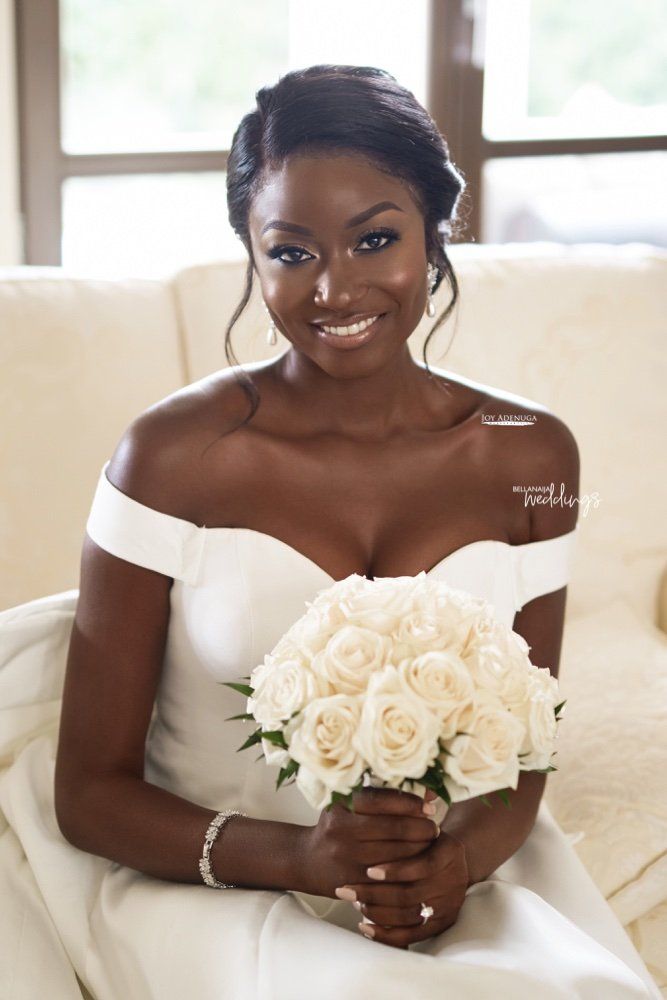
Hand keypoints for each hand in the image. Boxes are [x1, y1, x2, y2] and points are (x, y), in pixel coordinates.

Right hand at [300, 786, 440, 898]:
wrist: (306, 859)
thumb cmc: (337, 826)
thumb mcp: (351, 805)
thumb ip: (385, 797)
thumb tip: (428, 790)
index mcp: (342, 806)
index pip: (382, 801)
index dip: (410, 804)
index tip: (429, 807)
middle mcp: (341, 830)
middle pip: (393, 829)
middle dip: (421, 829)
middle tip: (434, 828)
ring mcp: (345, 859)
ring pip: (395, 856)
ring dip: (419, 850)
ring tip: (430, 845)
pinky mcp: (352, 883)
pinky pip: (388, 880)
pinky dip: (407, 872)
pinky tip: (419, 866)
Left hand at [338, 825, 468, 948]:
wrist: (449, 859)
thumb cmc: (423, 837)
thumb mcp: (419, 823)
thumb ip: (400, 819)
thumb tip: (366, 810)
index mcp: (451, 851)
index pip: (424, 864)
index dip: (395, 869)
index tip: (367, 869)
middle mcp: (455, 880)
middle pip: (412, 894)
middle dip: (375, 893)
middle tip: (348, 889)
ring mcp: (450, 904)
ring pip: (409, 916)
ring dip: (377, 911)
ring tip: (353, 902)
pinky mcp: (442, 924)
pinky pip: (412, 936)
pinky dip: (386, 934)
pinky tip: (364, 927)